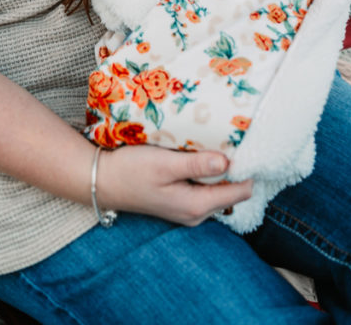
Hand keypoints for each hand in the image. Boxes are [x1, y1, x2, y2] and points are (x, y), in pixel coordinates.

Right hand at [98, 145, 252, 226]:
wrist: (102, 180)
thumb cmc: (131, 170)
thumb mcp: (164, 164)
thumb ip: (197, 165)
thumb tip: (228, 163)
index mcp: (196, 206)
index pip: (240, 191)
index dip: (247, 168)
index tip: (248, 143)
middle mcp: (196, 214)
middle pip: (233, 190)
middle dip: (235, 166)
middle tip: (233, 137)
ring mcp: (189, 210)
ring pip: (219, 188)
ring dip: (220, 168)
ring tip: (218, 141)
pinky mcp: (181, 202)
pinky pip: (206, 187)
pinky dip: (207, 171)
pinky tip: (201, 153)